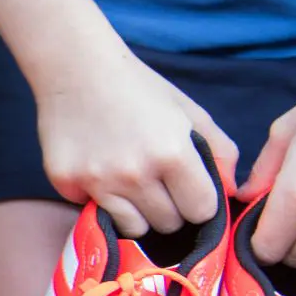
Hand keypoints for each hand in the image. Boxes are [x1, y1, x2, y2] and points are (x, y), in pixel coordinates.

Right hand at [29, 43, 235, 234]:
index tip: (187, 189)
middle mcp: (135, 174)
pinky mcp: (65, 182)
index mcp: (172, 154)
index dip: (198, 201)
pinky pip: (93, 210)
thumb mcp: (189, 111)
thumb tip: (230, 192)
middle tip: (156, 183)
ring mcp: (97, 181)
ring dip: (137, 212)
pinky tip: (97, 170)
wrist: (76, 67)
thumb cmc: (138, 87)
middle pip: (168, 223)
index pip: (201, 211)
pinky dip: (98, 198)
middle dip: (169, 207)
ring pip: (133, 228)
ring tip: (129, 186)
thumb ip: (220, 151)